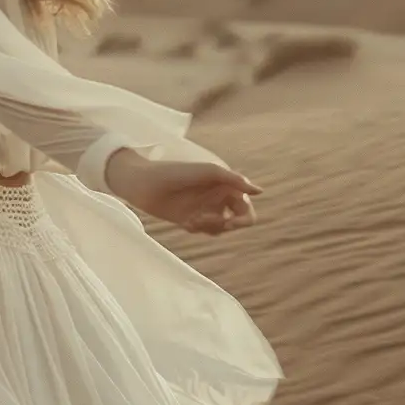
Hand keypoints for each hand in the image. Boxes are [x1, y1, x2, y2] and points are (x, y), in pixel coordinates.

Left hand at [109, 153, 261, 233]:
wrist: (145, 184)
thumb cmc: (177, 172)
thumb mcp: (209, 172)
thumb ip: (235, 180)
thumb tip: (260, 191)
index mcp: (226, 185)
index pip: (246, 207)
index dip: (243, 218)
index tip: (230, 222)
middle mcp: (219, 197)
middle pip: (238, 220)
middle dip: (228, 226)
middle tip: (214, 224)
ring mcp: (207, 209)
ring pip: (222, 229)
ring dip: (210, 227)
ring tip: (193, 220)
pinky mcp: (194, 220)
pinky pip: (206, 231)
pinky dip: (200, 229)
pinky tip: (187, 222)